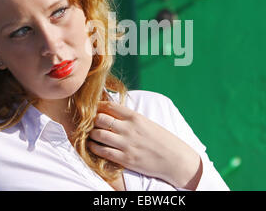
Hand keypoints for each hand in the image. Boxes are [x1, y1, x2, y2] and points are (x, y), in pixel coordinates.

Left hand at [87, 101, 202, 188]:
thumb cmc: (162, 139)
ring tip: (91, 134)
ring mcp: (126, 144)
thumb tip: (113, 112)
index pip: (110, 106)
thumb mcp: (147, 122)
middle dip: (92, 120)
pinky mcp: (125, 159)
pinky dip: (94, 147)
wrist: (174, 159)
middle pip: (100, 119)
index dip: (98, 106)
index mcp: (135, 117)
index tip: (93, 108)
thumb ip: (130, 118)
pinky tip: (92, 145)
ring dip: (91, 134)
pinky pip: (103, 152)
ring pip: (98, 135)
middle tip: (90, 122)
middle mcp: (129, 129)